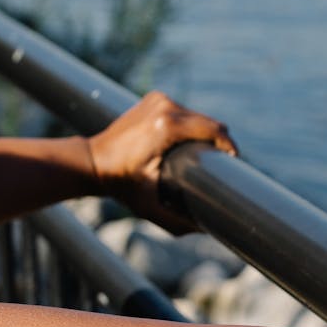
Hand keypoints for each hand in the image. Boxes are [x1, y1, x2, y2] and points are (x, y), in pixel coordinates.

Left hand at [86, 91, 237, 233]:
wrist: (91, 162)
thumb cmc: (121, 186)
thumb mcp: (151, 208)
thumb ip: (179, 222)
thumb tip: (208, 229)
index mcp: (166, 127)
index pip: (215, 130)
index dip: (230, 147)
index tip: (234, 163)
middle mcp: (164, 106)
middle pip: (209, 122)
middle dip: (219, 142)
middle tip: (220, 165)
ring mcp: (158, 99)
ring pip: (198, 115)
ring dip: (205, 133)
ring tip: (206, 155)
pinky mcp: (154, 98)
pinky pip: (184, 111)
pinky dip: (190, 125)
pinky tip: (189, 142)